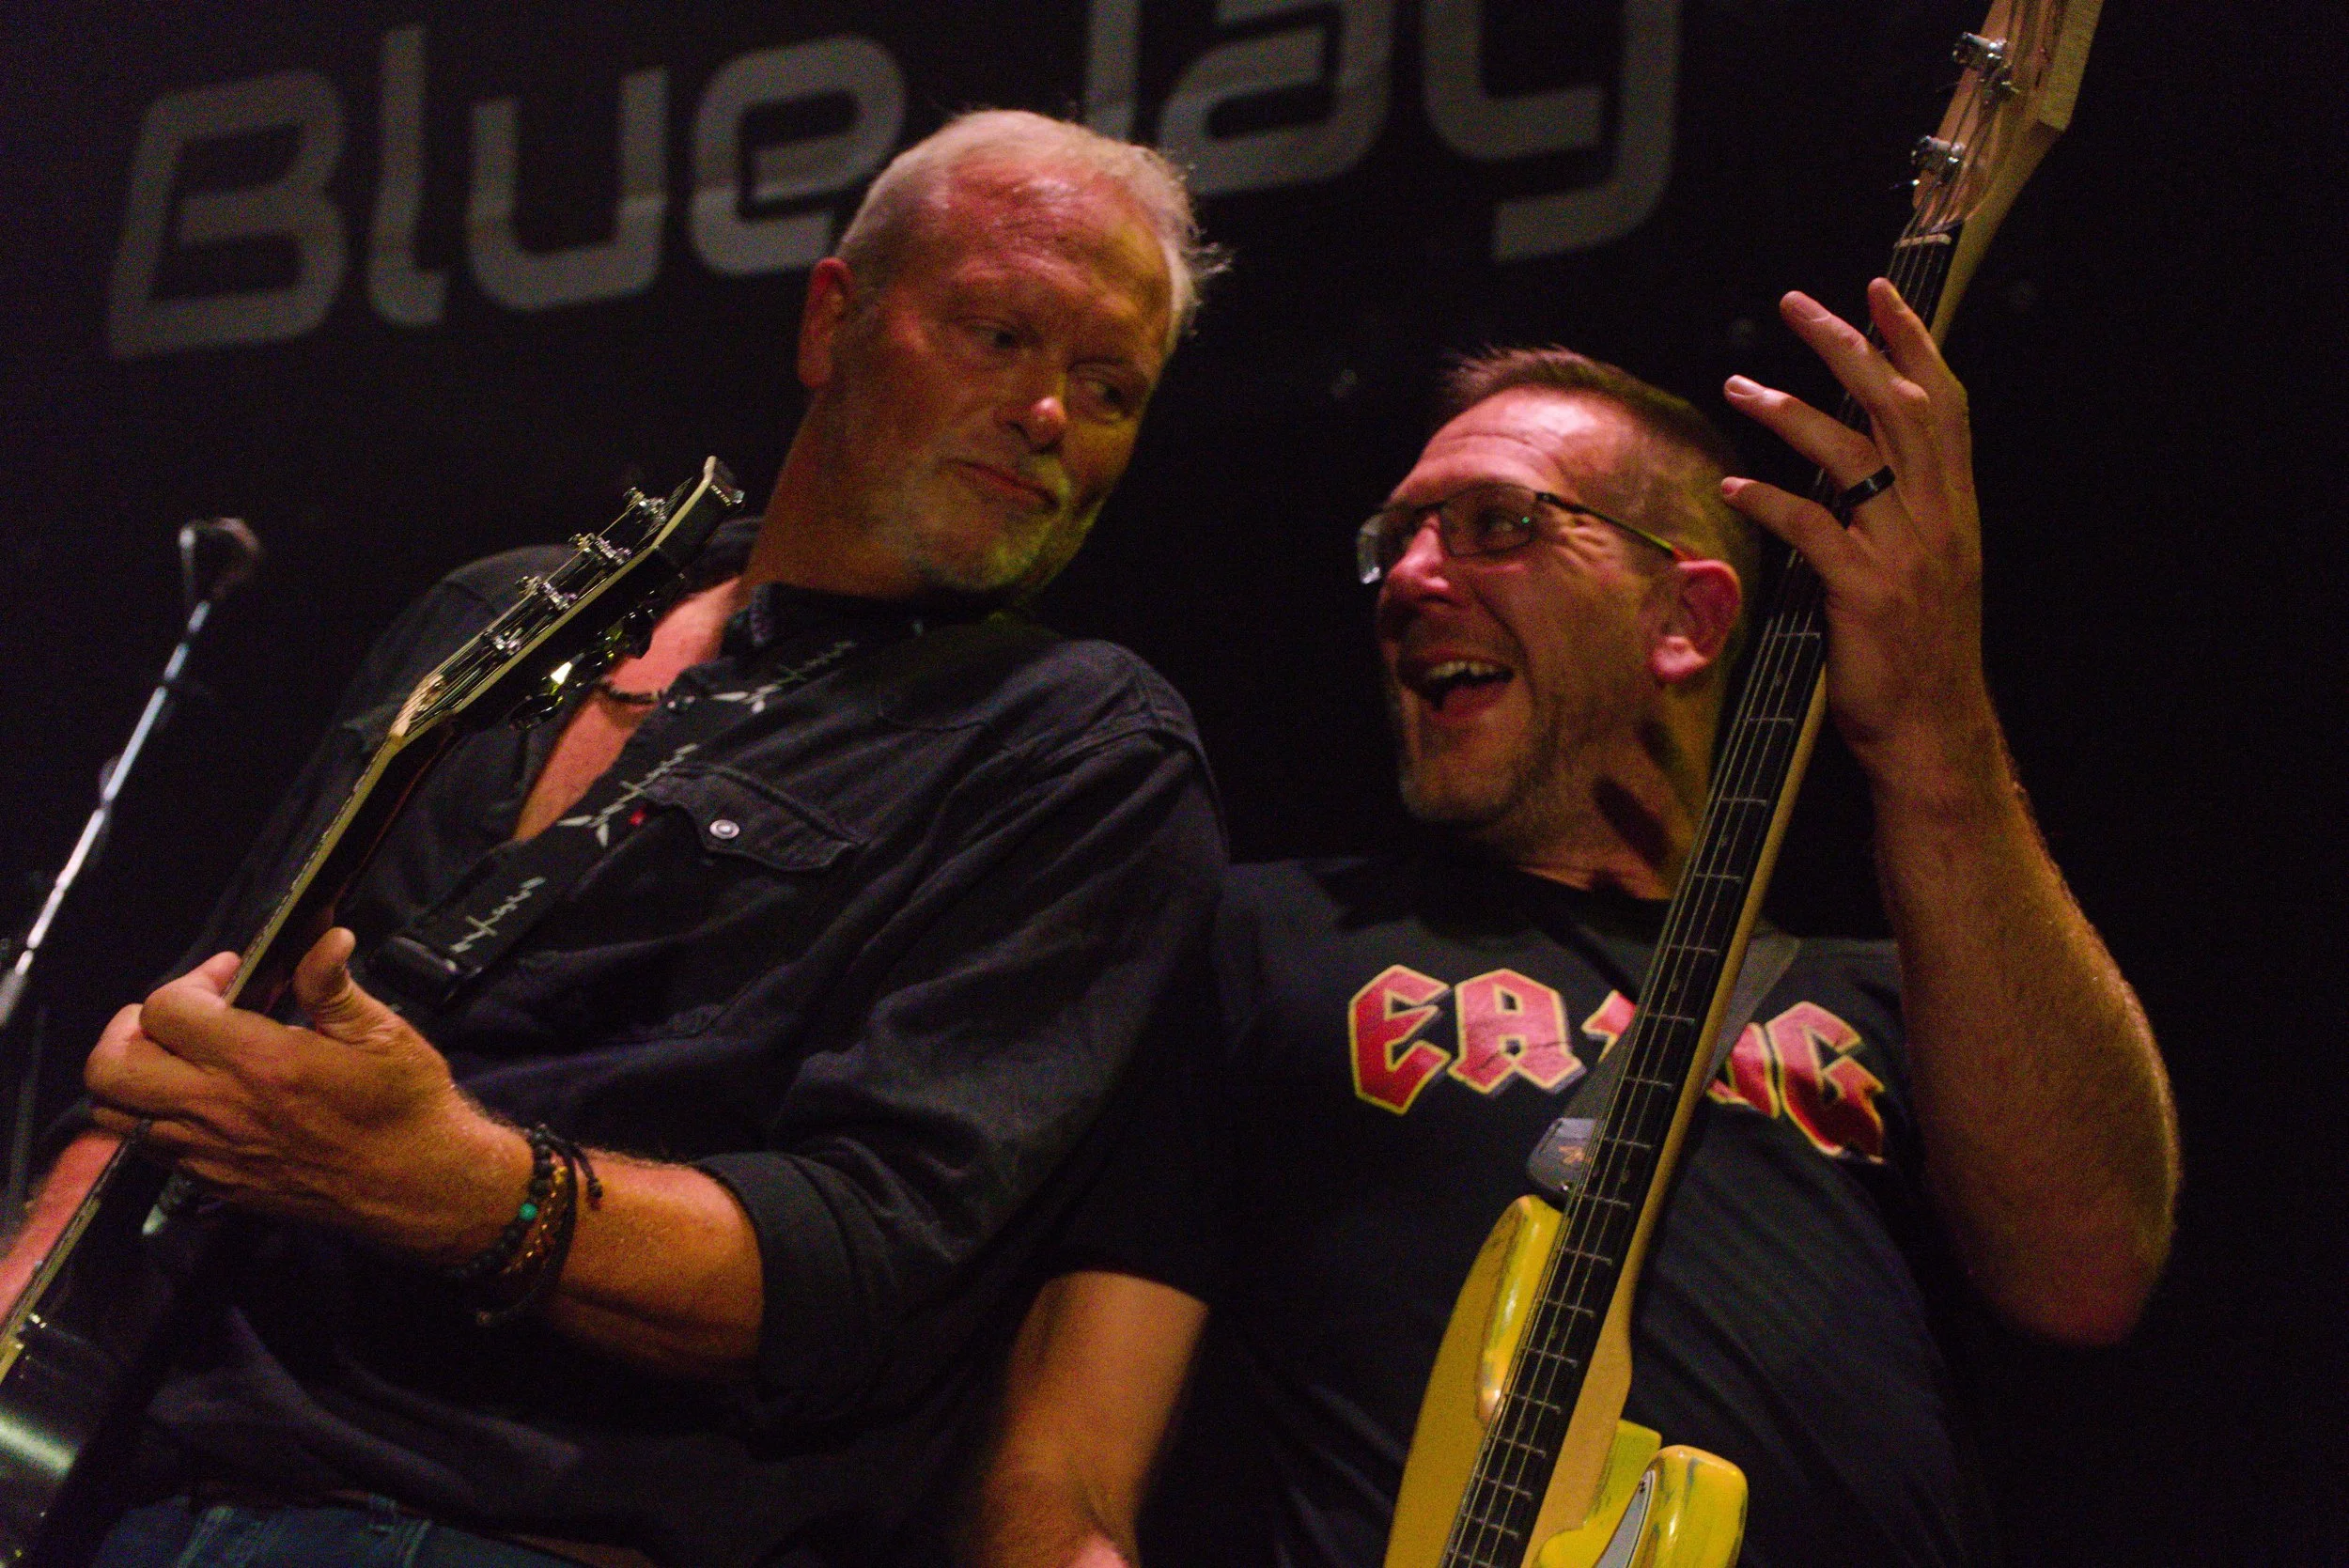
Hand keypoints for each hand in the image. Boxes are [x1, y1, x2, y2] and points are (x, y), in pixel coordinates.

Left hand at [84, 931, 527, 1263]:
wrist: (419, 1188)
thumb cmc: (407, 1106)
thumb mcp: (381, 1033)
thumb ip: (332, 985)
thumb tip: (323, 936)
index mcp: (261, 1063)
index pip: (167, 1010)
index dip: (193, 980)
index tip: (232, 975)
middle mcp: (220, 1109)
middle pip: (110, 1066)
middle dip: (132, 1027)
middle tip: (181, 1015)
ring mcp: (209, 1152)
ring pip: (113, 1112)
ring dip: (132, 1075)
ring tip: (178, 1057)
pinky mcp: (212, 1182)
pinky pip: (146, 1146)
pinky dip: (152, 1114)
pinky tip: (202, 1097)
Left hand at [1719, 280, 2001, 797]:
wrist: (1932, 732)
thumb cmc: (1918, 654)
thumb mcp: (1927, 569)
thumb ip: (1901, 513)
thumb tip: (1853, 466)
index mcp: (1956, 508)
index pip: (1943, 404)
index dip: (1913, 344)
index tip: (1879, 293)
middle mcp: (1940, 519)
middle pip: (1897, 409)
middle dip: (1848, 348)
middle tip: (1797, 305)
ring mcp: (1906, 555)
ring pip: (1854, 458)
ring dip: (1793, 413)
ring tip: (1740, 386)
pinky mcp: (1866, 593)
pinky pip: (1814, 530)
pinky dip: (1771, 501)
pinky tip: (1732, 487)